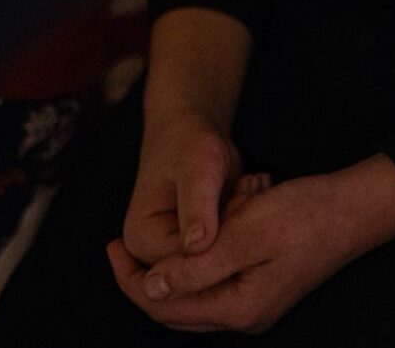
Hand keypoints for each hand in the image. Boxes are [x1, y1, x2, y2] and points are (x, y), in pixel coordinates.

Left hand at [106, 156, 394, 334]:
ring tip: (165, 230)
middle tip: (118, 246)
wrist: (356, 207)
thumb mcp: (244, 233)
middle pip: (176, 307)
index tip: (110, 248)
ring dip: (176, 263)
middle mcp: (246, 314)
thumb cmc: (305, 215)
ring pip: (194, 291)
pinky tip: (202, 228)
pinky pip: (216, 277)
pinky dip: (201, 255)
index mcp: (239, 307)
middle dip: (144, 277)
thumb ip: (196, 266)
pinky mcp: (263, 284)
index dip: (131, 280)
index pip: (165, 305)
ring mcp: (256, 302)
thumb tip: (150, 288)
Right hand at [124, 106, 250, 264]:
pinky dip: (248, 220)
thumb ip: (196, 206)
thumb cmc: (188, 141)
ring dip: (245, 223)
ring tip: (252, 184)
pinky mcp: (199, 245)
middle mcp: (154, 254)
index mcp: (142, 239)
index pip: (189, 265)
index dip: (224, 237)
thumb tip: (197, 248)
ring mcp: (176, 251)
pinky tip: (253, 188)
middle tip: (251, 187)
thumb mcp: (196, 166)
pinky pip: (230, 247)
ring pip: (223, 257)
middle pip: (207, 265)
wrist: (191, 129)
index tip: (243, 197)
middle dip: (237, 228)